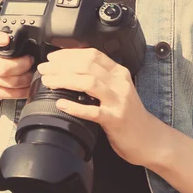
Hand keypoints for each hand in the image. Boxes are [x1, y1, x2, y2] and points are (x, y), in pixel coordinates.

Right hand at [0, 28, 34, 103]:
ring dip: (26, 79)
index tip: (6, 39)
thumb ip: (3, 36)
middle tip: (30, 61)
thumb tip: (27, 34)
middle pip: (3, 67)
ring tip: (31, 73)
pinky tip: (27, 86)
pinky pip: (10, 93)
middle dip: (23, 65)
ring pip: (10, 81)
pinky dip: (24, 90)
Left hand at [37, 48, 165, 166]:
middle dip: (61, 65)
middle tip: (44, 68)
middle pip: (87, 65)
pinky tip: (60, 104)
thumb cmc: (128, 114)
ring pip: (89, 83)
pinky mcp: (115, 119)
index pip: (92, 55)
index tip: (52, 57)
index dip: (69, 53)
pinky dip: (74, 107)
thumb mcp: (116, 90)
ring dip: (64, 80)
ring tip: (48, 81)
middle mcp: (119, 83)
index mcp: (118, 73)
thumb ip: (100, 78)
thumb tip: (70, 69)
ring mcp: (118, 101)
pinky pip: (93, 111)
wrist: (148, 139)